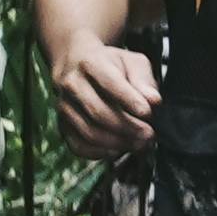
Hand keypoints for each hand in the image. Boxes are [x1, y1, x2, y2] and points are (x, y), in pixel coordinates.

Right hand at [49, 32, 158, 156]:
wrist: (76, 65)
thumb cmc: (111, 65)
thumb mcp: (132, 62)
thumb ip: (145, 81)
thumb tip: (153, 101)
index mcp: (90, 63)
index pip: (110, 83)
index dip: (130, 101)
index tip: (148, 113)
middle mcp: (72, 84)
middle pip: (99, 112)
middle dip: (128, 127)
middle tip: (149, 134)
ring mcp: (64, 106)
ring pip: (89, 132)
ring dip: (118, 143)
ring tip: (139, 144)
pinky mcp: (63, 125)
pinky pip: (79, 146)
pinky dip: (101, 153)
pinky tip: (119, 150)